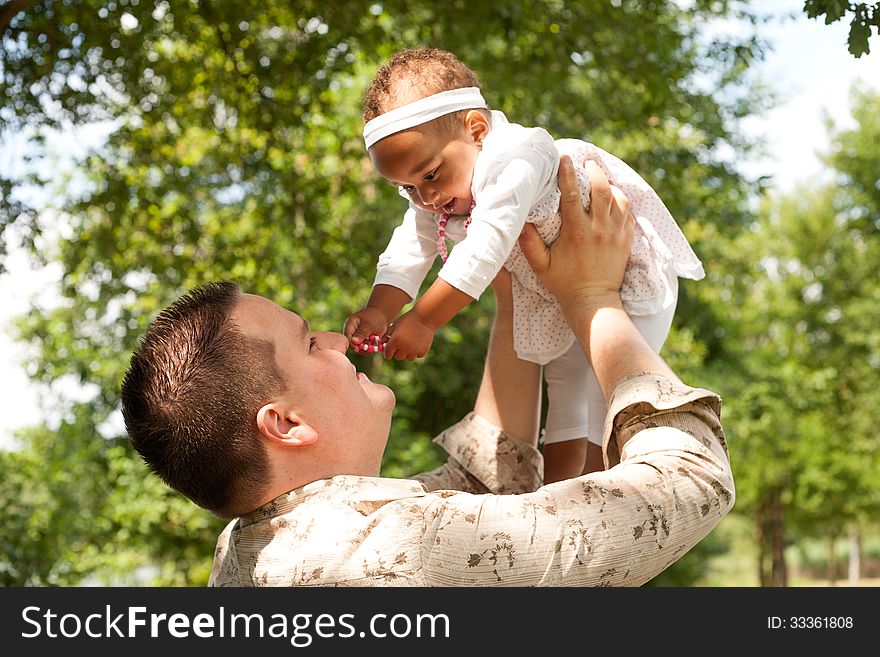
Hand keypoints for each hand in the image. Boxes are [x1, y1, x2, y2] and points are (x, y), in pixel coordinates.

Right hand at [343, 306, 388, 351]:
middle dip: (362, 346)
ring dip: (368, 347)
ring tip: (375, 339)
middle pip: (353, 344)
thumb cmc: (375, 317)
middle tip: (371, 344)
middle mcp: (352, 332)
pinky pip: (366, 348)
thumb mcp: (369, 325)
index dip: (351, 344)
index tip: (358, 349)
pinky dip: (371, 347)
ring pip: (360, 348)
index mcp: (350, 325)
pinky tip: (376, 341)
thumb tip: (353, 341)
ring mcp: (358, 337)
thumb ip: (361, 333)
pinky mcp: (363, 341)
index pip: (347, 337)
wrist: (383, 315)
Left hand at [384, 310, 435, 359]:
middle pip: (398, 357)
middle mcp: (403, 347)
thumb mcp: (395, 325)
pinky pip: (418, 355)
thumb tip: (380, 343)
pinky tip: (418, 343)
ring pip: (408, 358)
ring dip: (408, 353)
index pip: (387, 355)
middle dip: (398, 352)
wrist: (425, 317)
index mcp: (395, 341)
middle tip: (402, 345)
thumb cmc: (408, 320)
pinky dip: (417, 351)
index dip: (388, 352)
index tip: (390, 350)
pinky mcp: (422, 351)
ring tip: (411, 343)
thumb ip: (387, 335)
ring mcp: (413, 350)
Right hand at [518, 156, 633, 320]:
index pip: (572, 194)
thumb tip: (520, 222)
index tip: (564, 158)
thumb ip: (529, 244)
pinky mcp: (626, 239)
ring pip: (618, 198)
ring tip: (599, 179)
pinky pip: (628, 212)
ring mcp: (616, 233)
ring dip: (609, 185)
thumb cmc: (564, 283)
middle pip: (601, 189)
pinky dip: (620, 201)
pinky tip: (612, 199)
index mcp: (576, 232)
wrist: (594, 302)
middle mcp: (599, 229)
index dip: (567, 173)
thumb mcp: (541, 266)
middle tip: (586, 164)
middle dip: (594, 172)